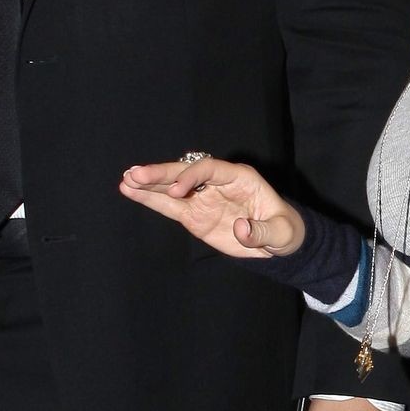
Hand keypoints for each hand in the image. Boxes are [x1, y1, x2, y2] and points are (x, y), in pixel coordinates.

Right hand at [120, 156, 305, 258]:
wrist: (277, 241)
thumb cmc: (283, 230)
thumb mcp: (281, 234)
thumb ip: (261, 232)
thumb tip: (239, 229)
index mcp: (240, 178)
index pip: (210, 169)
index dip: (191, 176)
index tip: (176, 190)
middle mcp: (217, 182)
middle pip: (185, 172)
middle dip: (162, 174)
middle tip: (136, 174)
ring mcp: (202, 197)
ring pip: (172, 186)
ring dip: (149, 183)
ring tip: (126, 180)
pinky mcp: (193, 214)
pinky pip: (168, 205)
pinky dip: (150, 199)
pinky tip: (129, 191)